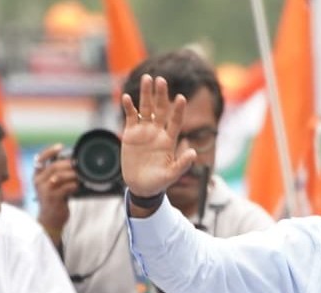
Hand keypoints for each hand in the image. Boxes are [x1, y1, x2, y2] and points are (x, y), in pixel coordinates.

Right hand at [32, 143, 76, 236]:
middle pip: (54, 167)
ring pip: (59, 177)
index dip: (50, 151)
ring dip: (72, 175)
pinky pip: (65, 188)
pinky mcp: (52, 198)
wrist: (50, 220)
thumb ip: (57, 174)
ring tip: (80, 175)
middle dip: (68, 164)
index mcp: (37, 175)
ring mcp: (44, 190)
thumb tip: (73, 163)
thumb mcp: (52, 185)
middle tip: (78, 163)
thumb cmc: (54, 200)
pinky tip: (78, 186)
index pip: (40, 158)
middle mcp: (38, 181)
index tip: (61, 146)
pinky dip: (74, 185)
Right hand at [120, 75, 196, 197]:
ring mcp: (144, 131)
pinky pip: (130, 117)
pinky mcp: (131, 133)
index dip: (177, 110)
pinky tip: (127, 97)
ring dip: (146, 94)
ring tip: (147, 78)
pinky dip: (129, 107)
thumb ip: (182, 164)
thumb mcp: (172, 175)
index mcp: (169, 140)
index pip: (175, 121)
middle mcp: (158, 132)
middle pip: (160, 109)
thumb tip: (194, 153)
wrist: (141, 186)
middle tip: (161, 80)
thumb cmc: (159, 182)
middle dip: (161, 95)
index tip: (181, 98)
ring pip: (145, 109)